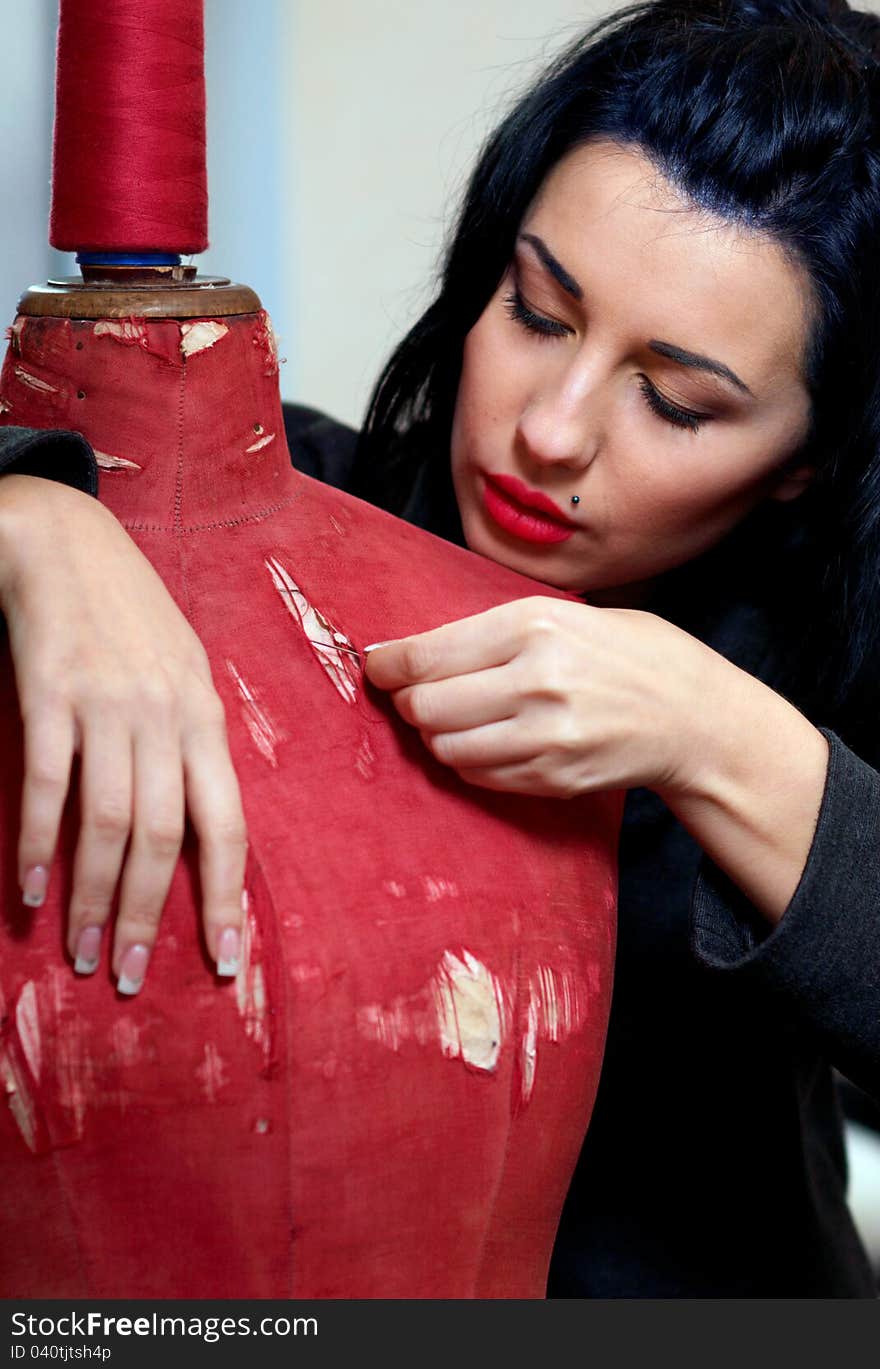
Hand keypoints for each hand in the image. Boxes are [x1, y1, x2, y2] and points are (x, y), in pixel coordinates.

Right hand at [0, 475, 246, 990]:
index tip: (225, 961)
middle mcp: (166, 716)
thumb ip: (194, 740)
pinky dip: (38, 844)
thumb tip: (203, 817)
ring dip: (94, 898)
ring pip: (110, 823)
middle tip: (133, 979)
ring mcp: (108, 705)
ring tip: (84, 954)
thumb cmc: (130, 614)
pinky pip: (47, 785)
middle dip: (151, 917)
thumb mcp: (184, 669)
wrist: (65, 541)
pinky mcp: (52, 694)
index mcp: (205, 717)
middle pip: (167, 837)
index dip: (228, 897)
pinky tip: (30, 891)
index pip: (228, 822)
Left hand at [364, 596, 707, 797]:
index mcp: (533, 626)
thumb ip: (492, 631)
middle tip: (416, 697)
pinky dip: (468, 760)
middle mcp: (536, 681)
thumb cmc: (629, 655)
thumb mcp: (566, 615)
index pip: (427, 654)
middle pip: (425, 706)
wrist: (693, 716)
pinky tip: (489, 742)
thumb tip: (414, 651)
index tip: (377, 667)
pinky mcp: (553, 778)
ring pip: (445, 747)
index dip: (388, 665)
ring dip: (436, 736)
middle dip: (408, 703)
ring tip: (455, 721)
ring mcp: (545, 737)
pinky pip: (478, 775)